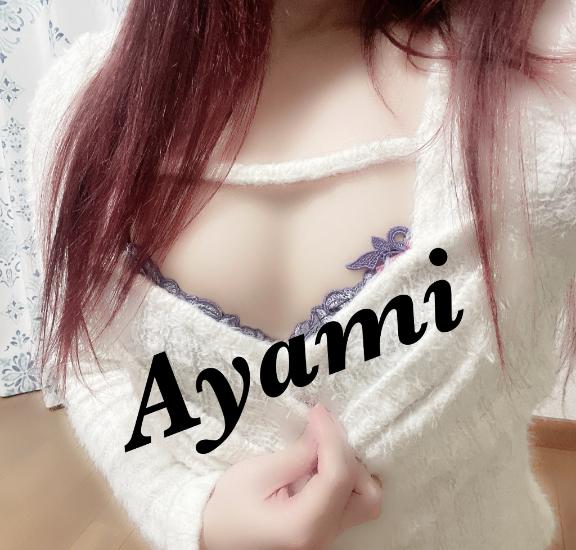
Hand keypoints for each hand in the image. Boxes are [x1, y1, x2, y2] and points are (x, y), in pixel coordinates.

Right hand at [200, 404, 382, 549]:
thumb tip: (323, 433)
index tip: (318, 412)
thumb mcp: (256, 475)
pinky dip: (346, 478)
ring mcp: (327, 539)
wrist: (212, 538)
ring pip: (366, 500)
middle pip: (366, 494)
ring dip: (352, 469)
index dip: (332, 437)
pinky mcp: (325, 532)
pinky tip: (324, 461)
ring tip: (324, 447)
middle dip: (349, 457)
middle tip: (323, 433)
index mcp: (303, 526)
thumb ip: (297, 455)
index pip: (338, 476)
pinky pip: (351, 502)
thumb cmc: (227, 509)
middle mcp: (323, 538)